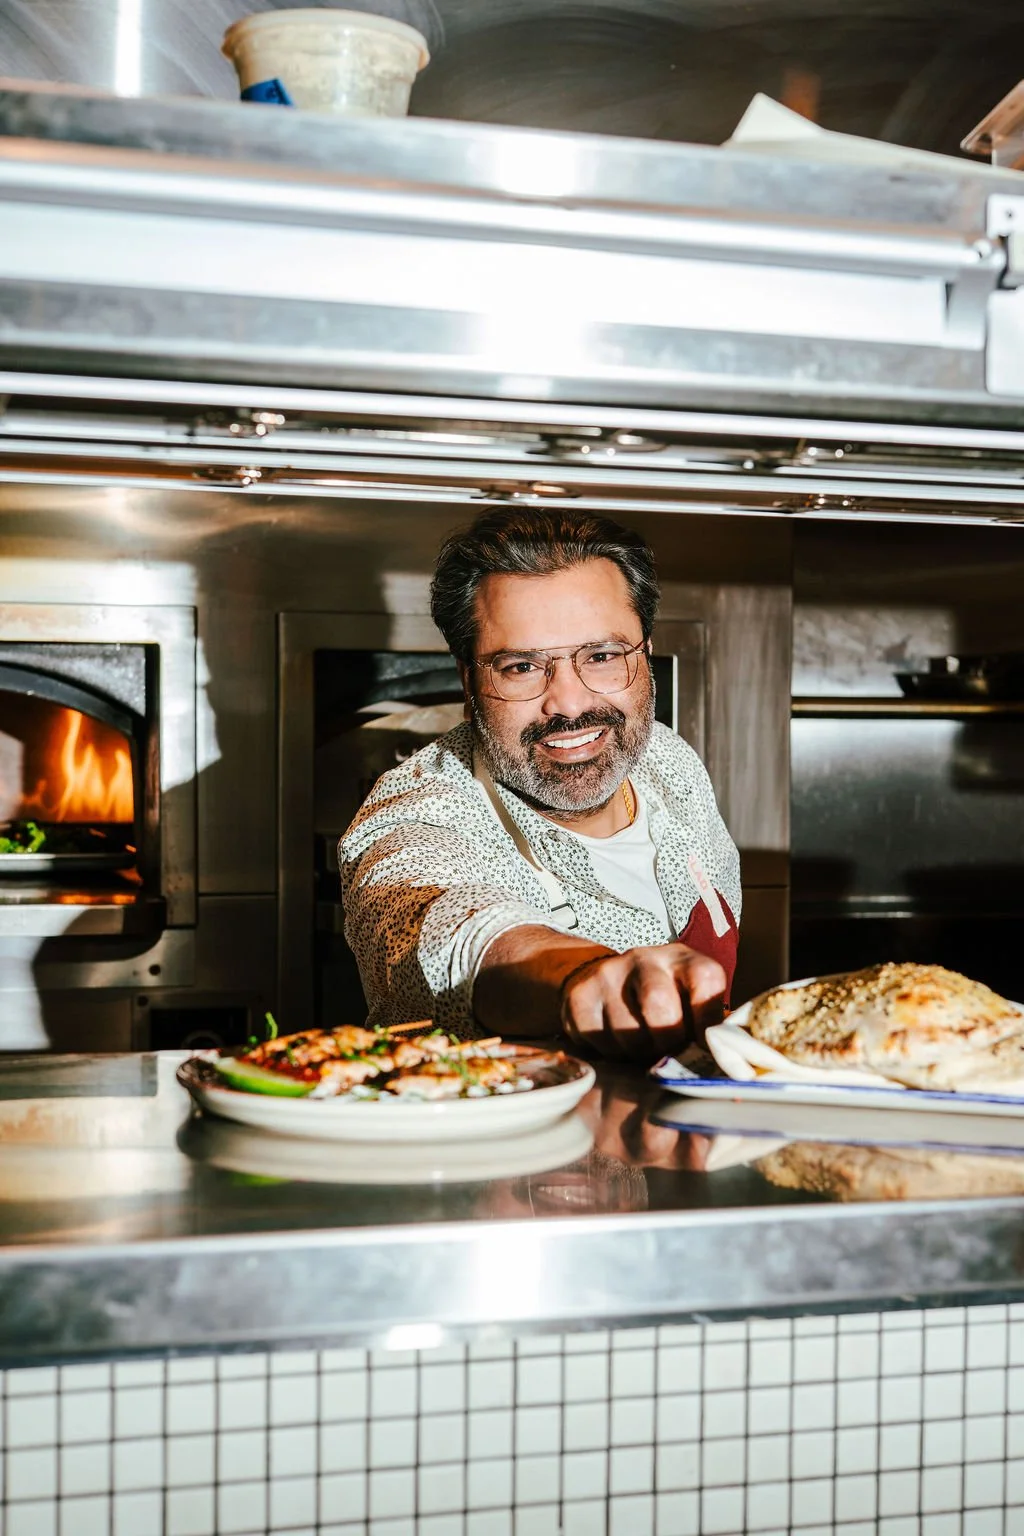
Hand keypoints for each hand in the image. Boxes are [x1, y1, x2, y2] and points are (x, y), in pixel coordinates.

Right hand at [560, 941, 725, 1062]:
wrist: (603, 978)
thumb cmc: (661, 999)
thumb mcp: (689, 1000)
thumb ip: (707, 1025)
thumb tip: (727, 1062)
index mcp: (683, 959)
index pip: (705, 981)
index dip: (707, 1021)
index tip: (703, 1047)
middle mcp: (645, 958)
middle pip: (659, 1006)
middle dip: (667, 1042)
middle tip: (668, 1054)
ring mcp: (609, 973)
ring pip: (628, 1032)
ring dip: (638, 1053)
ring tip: (642, 1048)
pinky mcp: (580, 993)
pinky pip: (597, 1038)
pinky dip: (609, 1052)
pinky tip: (616, 1042)